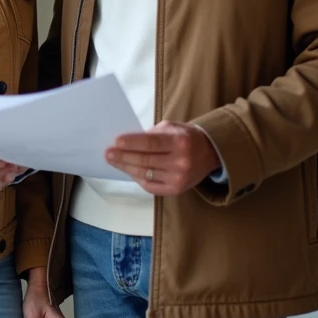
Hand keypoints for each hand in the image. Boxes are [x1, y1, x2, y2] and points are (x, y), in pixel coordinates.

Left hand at [106, 121, 221, 195]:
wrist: (209, 153)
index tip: (116, 142)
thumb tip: (126, 142)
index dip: (132, 143)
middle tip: (108, 153)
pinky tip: (128, 170)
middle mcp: (181, 161)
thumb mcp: (171, 127)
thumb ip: (151, 134)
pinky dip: (137, 178)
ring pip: (146, 174)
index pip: (151, 143)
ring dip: (127, 167)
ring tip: (114, 161)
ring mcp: (179, 178)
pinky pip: (151, 186)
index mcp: (180, 142)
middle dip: (124, 157)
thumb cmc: (185, 137)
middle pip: (146, 160)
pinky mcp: (176, 190)